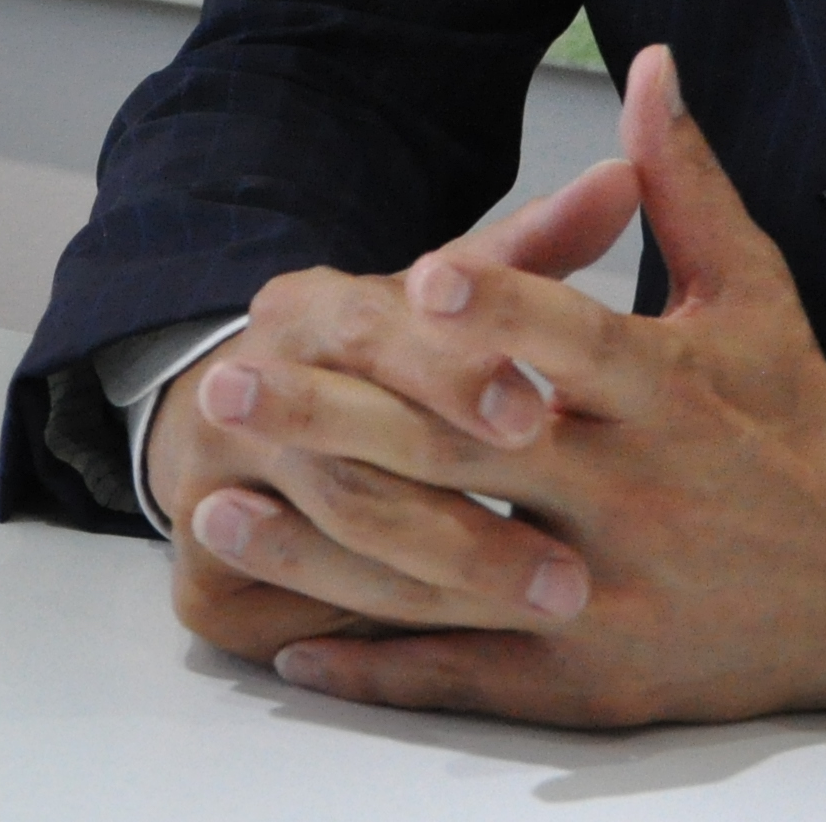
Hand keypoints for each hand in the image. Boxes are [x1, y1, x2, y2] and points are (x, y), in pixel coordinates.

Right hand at [146, 160, 622, 665]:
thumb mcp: (445, 301)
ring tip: (551, 603)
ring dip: (447, 575)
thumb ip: (531, 251)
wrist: (236, 429)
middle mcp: (249, 385)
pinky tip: (454, 649)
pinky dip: (380, 634)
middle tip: (569, 561)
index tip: (539, 411)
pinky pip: (298, 612)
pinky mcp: (203, 579)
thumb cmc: (383, 365)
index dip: (455, 370)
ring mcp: (214, 484)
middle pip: (357, 445)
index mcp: (309, 307)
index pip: (377, 327)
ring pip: (340, 534)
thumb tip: (622, 177)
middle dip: (469, 506)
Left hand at [161, 47, 825, 728]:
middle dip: (343, 416)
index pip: (573, 343)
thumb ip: (687, 183)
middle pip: (473, 453)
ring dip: (322, 539)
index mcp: (669, 395)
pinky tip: (290, 642)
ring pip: (447, 569)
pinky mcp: (590, 680)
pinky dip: (377, 666)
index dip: (497, 307)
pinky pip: (468, 677)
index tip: (410, 271)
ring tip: (216, 499)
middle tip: (231, 378)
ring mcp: (606, 597)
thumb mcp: (753, 295)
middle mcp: (633, 497)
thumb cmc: (798, 422)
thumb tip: (652, 64)